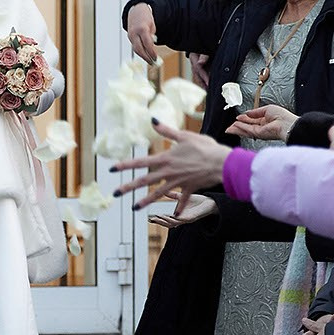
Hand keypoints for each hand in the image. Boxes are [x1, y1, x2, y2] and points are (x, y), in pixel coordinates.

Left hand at [110, 122, 233, 208]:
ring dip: (146, 201)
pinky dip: (179, 206)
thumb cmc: (204, 147)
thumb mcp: (184, 136)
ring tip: (134, 208)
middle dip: (128, 187)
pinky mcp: (189, 188)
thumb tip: (152, 120)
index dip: (125, 165)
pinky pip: (182, 199)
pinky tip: (175, 215)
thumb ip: (166, 130)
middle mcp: (168, 172)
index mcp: (165, 159)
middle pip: (144, 181)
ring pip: (158, 194)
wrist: (221, 163)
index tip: (112, 169)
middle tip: (115, 193)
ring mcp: (178, 182)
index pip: (140, 162)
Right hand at [124, 3, 157, 62]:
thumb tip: (151, 48)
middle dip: (146, 57)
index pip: (147, 44)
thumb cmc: (146, 18)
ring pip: (136, 49)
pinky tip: (146, 56)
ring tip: (150, 61)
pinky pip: (135, 47)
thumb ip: (151, 36)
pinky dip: (140, 52)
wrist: (136, 11)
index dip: (151, 52)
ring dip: (143, 56)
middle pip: (139, 49)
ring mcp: (130, 36)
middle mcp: (134, 33)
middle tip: (152, 63)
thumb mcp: (152, 26)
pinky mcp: (129, 38)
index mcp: (142, 29)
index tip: (155, 58)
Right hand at [148, 192, 217, 229]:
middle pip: (167, 224)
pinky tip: (170, 215)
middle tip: (151, 219)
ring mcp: (187, 220)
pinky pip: (182, 220)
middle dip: (159, 222)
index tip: (148, 217)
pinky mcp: (192, 218)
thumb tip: (163, 190)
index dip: (157, 219)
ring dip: (165, 221)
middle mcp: (182, 219)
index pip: (165, 219)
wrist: (211, 202)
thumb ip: (174, 195)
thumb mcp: (184, 197)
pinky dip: (175, 218)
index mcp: (178, 215)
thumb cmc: (198, 201)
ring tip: (158, 217)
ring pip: (173, 223)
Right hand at [228, 104, 296, 141]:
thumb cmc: (282, 116)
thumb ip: (256, 112)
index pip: (252, 120)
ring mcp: (260, 132)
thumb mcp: (267, 109)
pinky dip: (241, 128)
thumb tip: (247, 113)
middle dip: (238, 126)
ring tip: (228, 129)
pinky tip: (235, 126)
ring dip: (236, 129)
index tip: (237, 118)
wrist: (287, 124)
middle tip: (229, 126)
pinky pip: (247, 130)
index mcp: (265, 120)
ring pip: (245, 130)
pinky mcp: (258, 134)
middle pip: (247, 127)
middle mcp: (262, 127)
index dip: (244, 119)